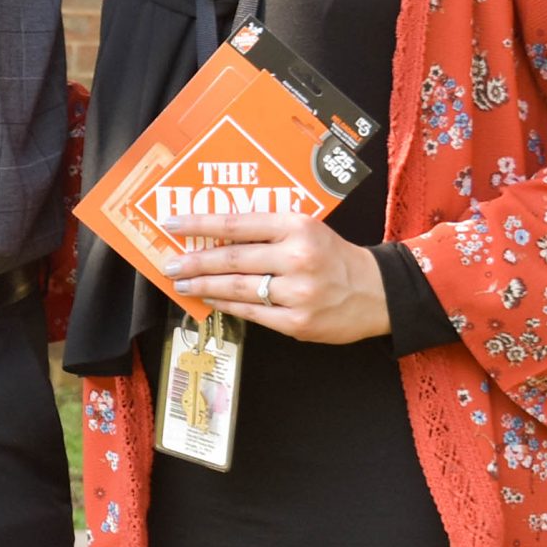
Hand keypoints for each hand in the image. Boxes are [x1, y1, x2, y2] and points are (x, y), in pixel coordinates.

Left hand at [161, 211, 389, 343]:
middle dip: (194, 262)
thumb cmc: (332, 256)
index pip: (236, 223)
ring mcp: (298, 293)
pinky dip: (226, 305)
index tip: (171, 224)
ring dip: (203, 285)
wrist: (377, 292)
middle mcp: (297, 258)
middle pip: (232, 259)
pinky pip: (251, 313)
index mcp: (297, 226)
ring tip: (181, 283)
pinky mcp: (298, 323)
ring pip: (237, 288)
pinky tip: (210, 299)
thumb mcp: (305, 228)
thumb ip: (265, 229)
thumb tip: (214, 234)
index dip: (199, 224)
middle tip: (169, 264)